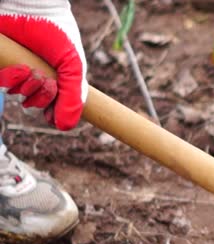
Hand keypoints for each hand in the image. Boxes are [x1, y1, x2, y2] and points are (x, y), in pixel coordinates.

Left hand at [0, 1, 87, 130]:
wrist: (30, 8)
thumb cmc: (57, 33)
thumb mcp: (73, 66)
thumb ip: (73, 97)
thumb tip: (65, 128)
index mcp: (62, 80)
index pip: (59, 110)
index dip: (56, 114)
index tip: (53, 114)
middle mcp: (41, 78)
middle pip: (39, 105)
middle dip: (42, 96)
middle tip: (46, 80)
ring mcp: (21, 73)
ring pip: (21, 96)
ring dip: (26, 87)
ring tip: (29, 69)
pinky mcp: (5, 67)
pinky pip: (4, 85)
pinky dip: (10, 79)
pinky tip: (17, 67)